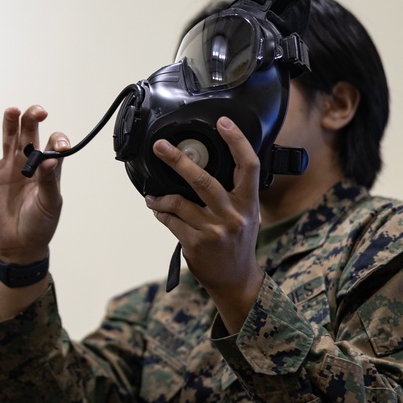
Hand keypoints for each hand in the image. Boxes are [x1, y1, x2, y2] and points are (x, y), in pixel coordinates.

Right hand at [0, 105, 69, 263]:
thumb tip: (51, 159)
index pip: (53, 144)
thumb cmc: (39, 224)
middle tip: (38, 112)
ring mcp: (8, 165)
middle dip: (33, 118)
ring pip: (9, 135)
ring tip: (12, 110)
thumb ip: (49, 181)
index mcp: (47, 168)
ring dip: (10, 121)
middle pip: (30, 131)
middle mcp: (28, 161)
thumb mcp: (49, 203)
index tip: (60, 147)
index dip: (57, 140)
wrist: (18, 243)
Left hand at [145, 116, 264, 332]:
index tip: (223, 122)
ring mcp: (213, 231)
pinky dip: (161, 213)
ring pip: (178, 202)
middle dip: (178, 161)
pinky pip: (171, 221)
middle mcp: (233, 215)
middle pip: (204, 180)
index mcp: (249, 203)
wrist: (236, 281)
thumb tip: (205, 164)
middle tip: (160, 146)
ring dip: (161, 197)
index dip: (237, 141)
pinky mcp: (195, 244)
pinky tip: (158, 210)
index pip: (248, 165)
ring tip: (153, 195)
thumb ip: (234, 193)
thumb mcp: (247, 215)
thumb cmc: (239, 243)